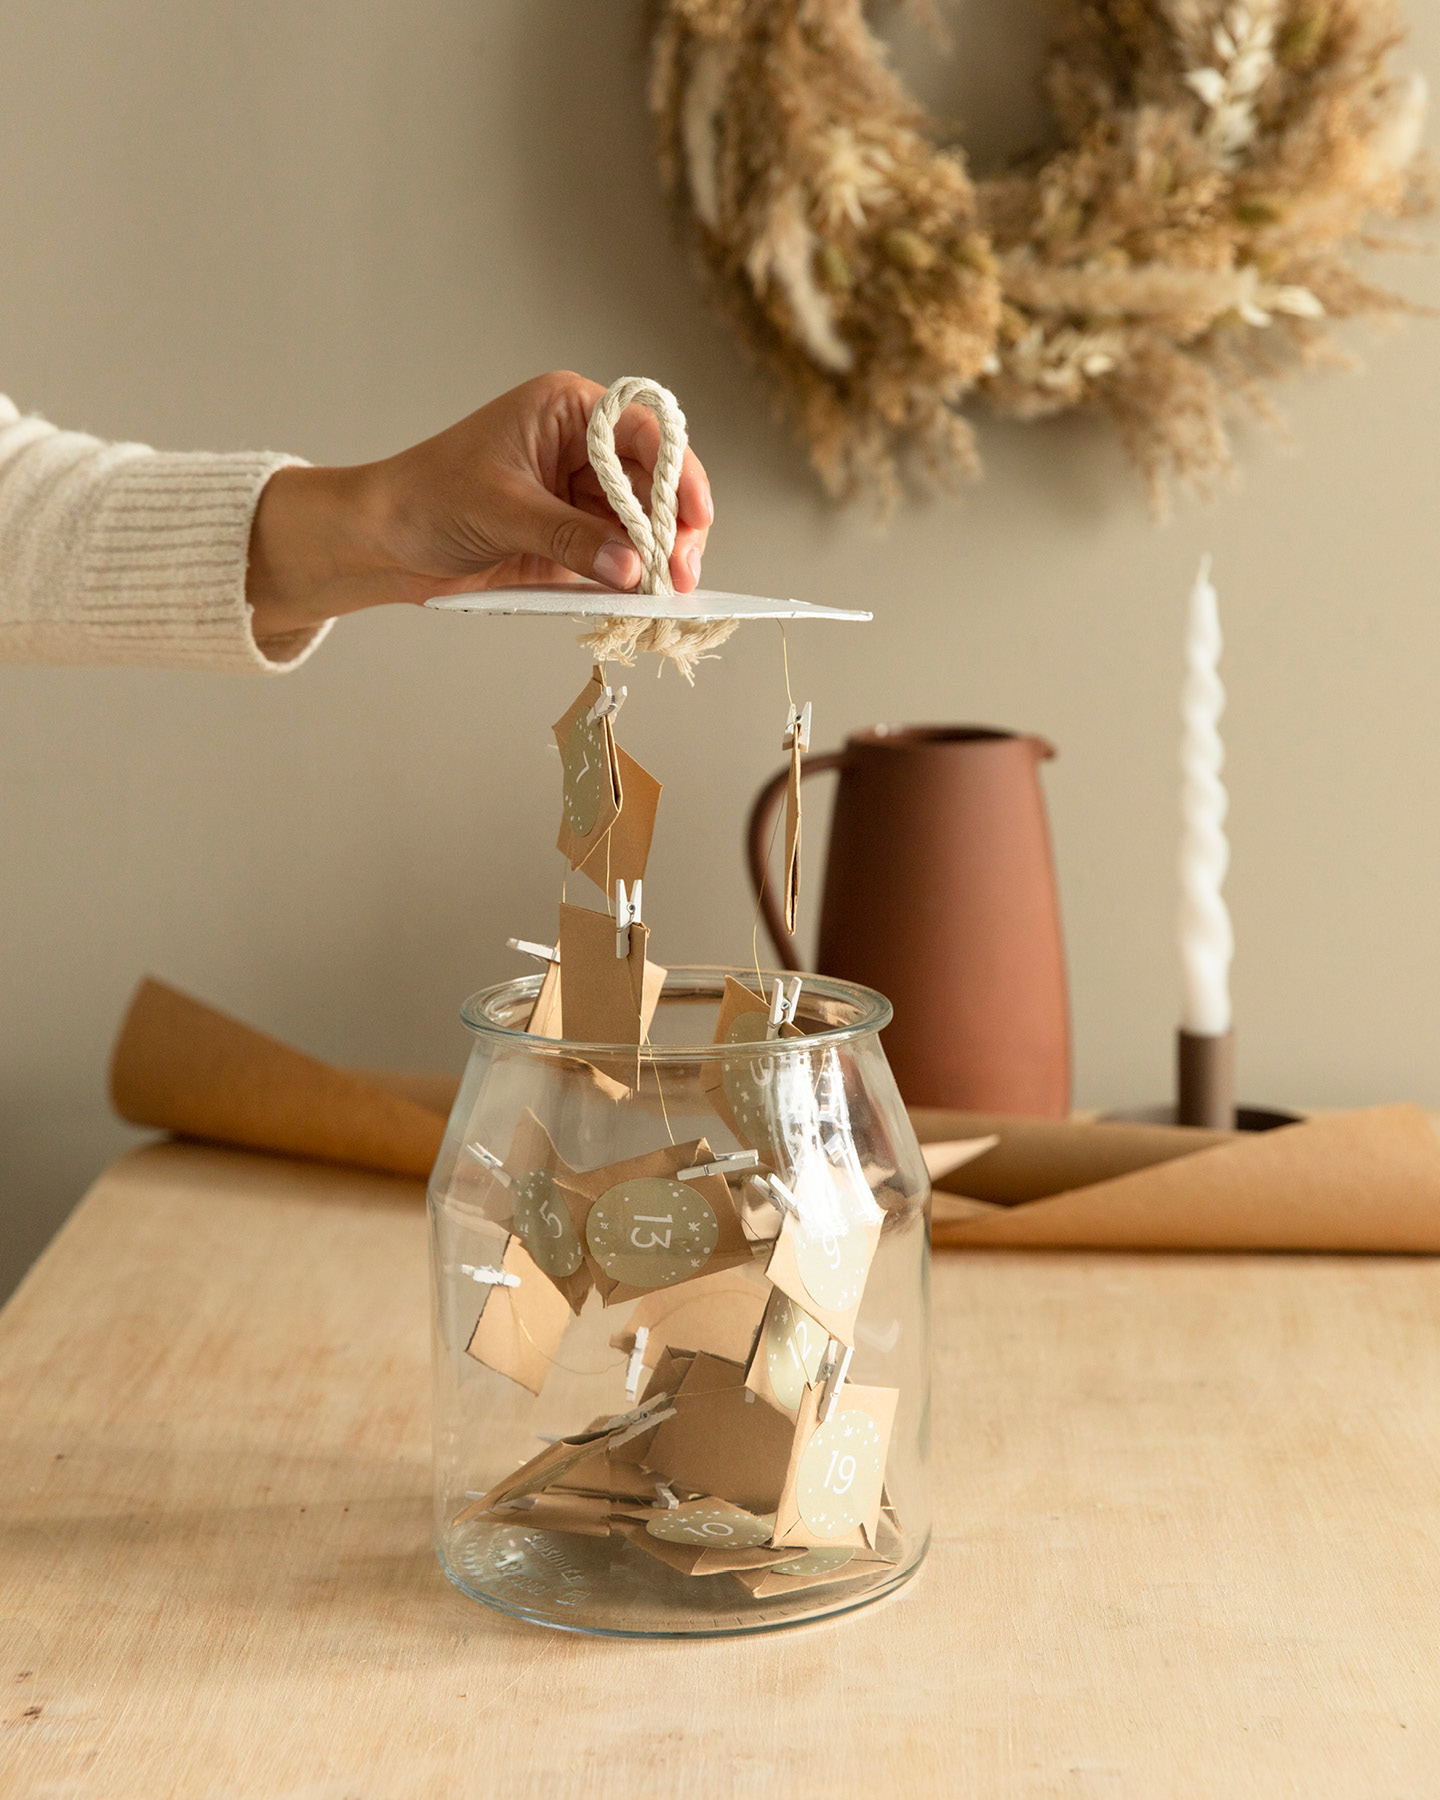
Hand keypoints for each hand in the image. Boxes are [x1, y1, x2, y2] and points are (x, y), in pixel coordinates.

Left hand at [246, 370, 714, 641]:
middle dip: (673, 527)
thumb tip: (632, 567)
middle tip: (682, 573)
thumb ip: (569, 538)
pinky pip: (620, 558)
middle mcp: (584, 447)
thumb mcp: (501, 511)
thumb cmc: (427, 499)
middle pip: (656, 482)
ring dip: (658, 560)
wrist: (384, 542)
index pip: (645, 430)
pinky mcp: (576, 540)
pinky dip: (635, 581)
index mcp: (568, 410)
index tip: (692, 516)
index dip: (678, 471)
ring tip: (667, 594)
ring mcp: (582, 496)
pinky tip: (645, 600)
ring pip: (644, 525)